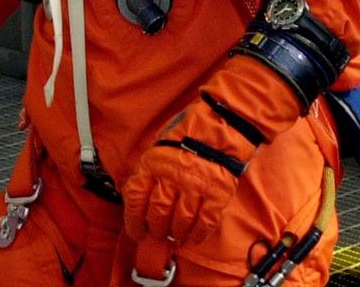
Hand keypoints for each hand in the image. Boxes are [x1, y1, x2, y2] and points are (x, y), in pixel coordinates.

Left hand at [123, 95, 259, 245]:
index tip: (137, 232)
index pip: (136, 200)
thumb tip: (140, 196)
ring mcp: (196, 185)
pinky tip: (194, 238)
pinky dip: (199, 233)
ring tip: (176, 236)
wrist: (225, 121)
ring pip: (181, 221)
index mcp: (154, 163)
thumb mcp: (160, 144)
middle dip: (156, 229)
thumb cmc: (190, 131)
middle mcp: (172, 176)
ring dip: (177, 233)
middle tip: (158, 234)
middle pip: (158, 214)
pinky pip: (206, 221)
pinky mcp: (218, 191)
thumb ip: (150, 169)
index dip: (133, 221)